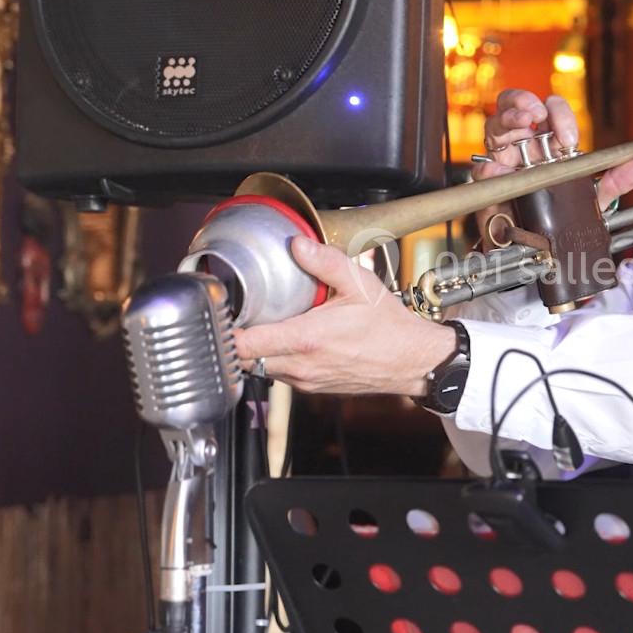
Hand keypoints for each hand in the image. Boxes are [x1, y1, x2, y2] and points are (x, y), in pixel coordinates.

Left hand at [234, 237, 455, 395]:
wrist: (411, 361)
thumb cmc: (389, 327)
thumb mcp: (360, 284)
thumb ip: (325, 262)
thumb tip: (298, 244)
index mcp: (308, 339)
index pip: (246, 344)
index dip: (226, 331)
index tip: (222, 313)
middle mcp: (302, 365)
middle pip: (244, 360)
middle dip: (233, 339)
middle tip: (234, 315)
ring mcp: (305, 380)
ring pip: (259, 369)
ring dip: (253, 350)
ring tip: (257, 324)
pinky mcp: (311, 388)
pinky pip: (278, 374)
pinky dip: (272, 358)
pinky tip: (284, 338)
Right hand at [472, 90, 632, 242]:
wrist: (542, 253)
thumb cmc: (563, 218)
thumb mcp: (593, 200)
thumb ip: (616, 181)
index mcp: (548, 144)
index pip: (549, 112)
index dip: (557, 112)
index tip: (569, 135)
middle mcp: (523, 147)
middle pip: (514, 108)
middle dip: (522, 103)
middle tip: (535, 113)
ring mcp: (503, 163)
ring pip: (494, 127)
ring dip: (506, 120)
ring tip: (521, 124)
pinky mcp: (490, 187)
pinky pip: (482, 170)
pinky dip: (489, 168)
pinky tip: (499, 169)